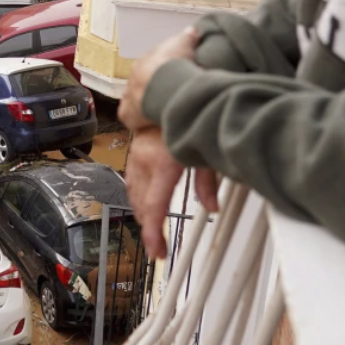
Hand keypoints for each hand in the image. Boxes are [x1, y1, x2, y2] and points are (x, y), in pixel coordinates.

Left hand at [119, 27, 199, 130]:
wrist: (164, 83)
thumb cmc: (174, 63)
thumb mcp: (184, 44)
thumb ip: (187, 37)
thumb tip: (191, 31)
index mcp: (144, 63)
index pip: (150, 68)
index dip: (162, 73)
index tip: (172, 78)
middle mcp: (133, 78)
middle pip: (142, 84)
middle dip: (153, 88)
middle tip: (168, 95)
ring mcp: (128, 95)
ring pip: (135, 100)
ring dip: (145, 104)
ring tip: (161, 109)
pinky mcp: (127, 113)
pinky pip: (130, 117)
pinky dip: (138, 120)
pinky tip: (149, 123)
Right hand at [124, 127, 219, 257]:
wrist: (165, 94)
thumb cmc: (187, 117)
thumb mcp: (205, 152)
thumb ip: (208, 183)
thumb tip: (212, 207)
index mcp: (162, 164)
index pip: (154, 207)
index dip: (153, 233)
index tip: (156, 251)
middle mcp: (144, 162)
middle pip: (141, 205)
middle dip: (149, 228)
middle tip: (158, 247)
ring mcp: (136, 156)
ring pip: (133, 195)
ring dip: (142, 214)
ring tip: (152, 231)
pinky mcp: (134, 153)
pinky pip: (131, 182)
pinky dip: (137, 198)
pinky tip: (143, 205)